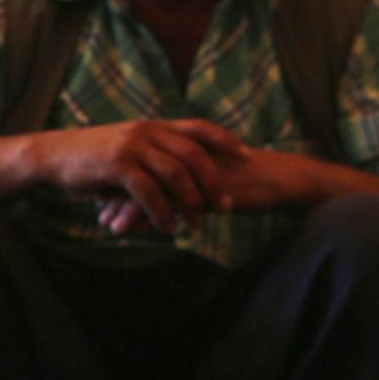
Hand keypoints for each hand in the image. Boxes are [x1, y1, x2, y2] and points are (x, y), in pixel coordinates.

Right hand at [41, 119, 243, 232]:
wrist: (53, 156)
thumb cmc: (91, 158)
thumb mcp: (127, 148)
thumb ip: (153, 155)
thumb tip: (180, 174)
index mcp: (153, 126)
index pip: (199, 127)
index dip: (226, 140)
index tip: (247, 156)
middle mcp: (146, 132)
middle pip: (194, 154)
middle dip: (214, 182)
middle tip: (226, 206)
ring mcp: (132, 147)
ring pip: (176, 174)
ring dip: (190, 203)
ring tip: (197, 225)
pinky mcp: (116, 166)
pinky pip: (149, 191)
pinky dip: (161, 212)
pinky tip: (167, 227)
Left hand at [97, 146, 328, 232]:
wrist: (281, 179)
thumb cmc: (250, 180)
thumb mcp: (213, 177)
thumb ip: (189, 182)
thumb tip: (169, 196)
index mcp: (184, 148)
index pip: (143, 161)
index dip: (123, 178)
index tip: (103, 195)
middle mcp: (183, 154)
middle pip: (138, 172)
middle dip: (115, 193)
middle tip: (97, 212)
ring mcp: (190, 169)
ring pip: (147, 188)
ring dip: (124, 208)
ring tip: (107, 226)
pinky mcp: (199, 186)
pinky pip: (163, 204)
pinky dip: (141, 217)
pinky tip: (128, 232)